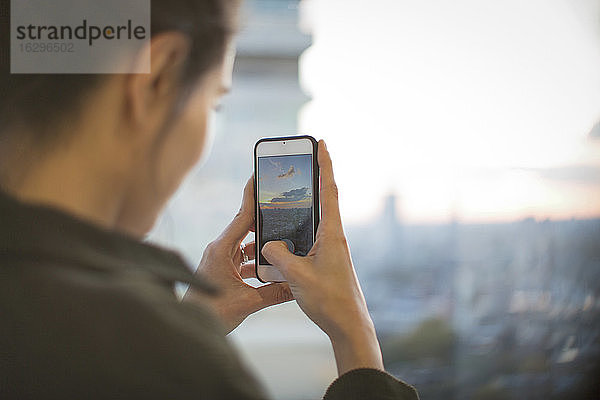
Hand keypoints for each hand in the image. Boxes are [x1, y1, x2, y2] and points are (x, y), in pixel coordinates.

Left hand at [183, 176, 293, 333]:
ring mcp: (220, 259)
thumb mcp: (247, 303)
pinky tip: (272, 267)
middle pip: (245, 226)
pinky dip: (258, 261)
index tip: (259, 176)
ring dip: (263, 245)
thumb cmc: (210, 313)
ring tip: (284, 240)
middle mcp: (219, 249)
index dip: (253, 196)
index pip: (241, 216)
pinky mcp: (223, 269)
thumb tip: (296, 287)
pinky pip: (244, 259)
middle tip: (283, 206)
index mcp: (221, 249)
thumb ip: (274, 293)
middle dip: (264, 218)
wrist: (190, 326)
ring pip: (246, 244)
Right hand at [261, 140, 383, 375]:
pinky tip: (287, 233)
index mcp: (332, 234)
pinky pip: (312, 237)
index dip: (325, 165)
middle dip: (315, 178)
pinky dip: (300, 229)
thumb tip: (268, 244)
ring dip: (306, 205)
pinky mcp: (327, 260)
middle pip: (325, 199)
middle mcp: (334, 237)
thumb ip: (279, 256)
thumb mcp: (298, 276)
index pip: (330, 191)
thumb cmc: (330, 301)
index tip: (322, 144)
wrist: (349, 325)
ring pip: (317, 219)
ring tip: (289, 194)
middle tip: (304, 160)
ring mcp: (332, 249)